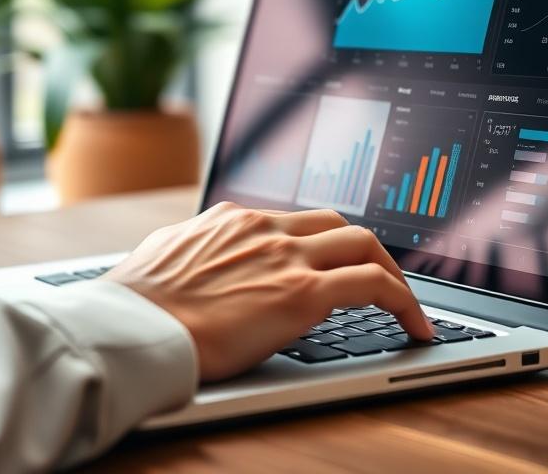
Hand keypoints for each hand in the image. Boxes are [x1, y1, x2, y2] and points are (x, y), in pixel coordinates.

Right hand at [105, 202, 433, 380]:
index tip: (335, 262)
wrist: (132, 327)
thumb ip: (196, 253)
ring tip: (406, 302)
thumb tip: (198, 262)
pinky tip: (416, 325)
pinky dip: (404, 300)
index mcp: (232, 219)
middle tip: (380, 277)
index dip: (324, 241)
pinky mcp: (303, 292)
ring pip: (363, 242)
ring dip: (391, 269)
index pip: (296, 220)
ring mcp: (286, 255)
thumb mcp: (166, 260)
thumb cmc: (137, 305)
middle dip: (365, 248)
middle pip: (337, 221)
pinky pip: (373, 284)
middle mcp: (264, 228)